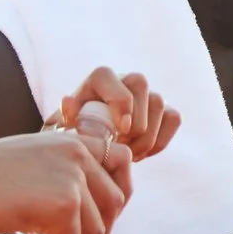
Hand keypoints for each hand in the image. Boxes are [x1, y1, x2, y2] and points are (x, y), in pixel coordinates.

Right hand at [0, 130, 132, 233]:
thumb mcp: (30, 157)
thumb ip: (56, 169)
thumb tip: (71, 200)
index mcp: (74, 140)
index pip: (122, 160)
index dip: (121, 191)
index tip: (108, 215)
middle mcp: (79, 155)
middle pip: (114, 200)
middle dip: (105, 230)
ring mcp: (72, 180)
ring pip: (96, 229)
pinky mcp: (61, 207)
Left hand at [56, 68, 181, 161]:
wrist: (89, 149)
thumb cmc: (71, 140)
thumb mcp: (59, 133)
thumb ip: (62, 121)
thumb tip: (68, 101)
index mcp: (98, 79)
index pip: (111, 78)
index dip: (120, 103)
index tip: (120, 130)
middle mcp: (124, 80)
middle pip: (141, 85)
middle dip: (134, 122)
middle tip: (121, 148)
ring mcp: (146, 94)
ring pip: (159, 104)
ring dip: (145, 137)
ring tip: (126, 155)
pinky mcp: (163, 110)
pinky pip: (173, 118)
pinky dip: (160, 141)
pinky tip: (141, 153)